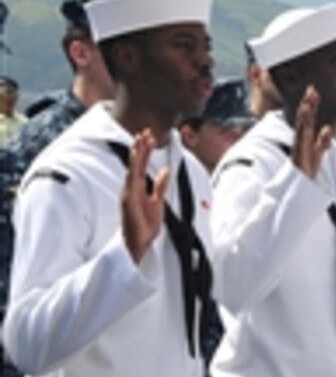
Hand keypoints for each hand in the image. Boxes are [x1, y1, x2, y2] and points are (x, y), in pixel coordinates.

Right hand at [121, 130, 168, 262]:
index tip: (150, 137)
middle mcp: (132, 189)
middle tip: (144, 133)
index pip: (141, 165)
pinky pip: (131, 185)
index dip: (145, 151)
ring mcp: (128, 195)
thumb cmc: (145, 225)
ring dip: (136, 157)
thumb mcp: (159, 202)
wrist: (139, 243)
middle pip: (136, 164)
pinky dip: (133, 174)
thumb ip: (161, 186)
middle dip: (139, 148)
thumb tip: (166, 170)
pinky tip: (136, 165)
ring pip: (132, 170)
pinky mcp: (128, 203)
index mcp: (139, 188)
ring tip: (139, 142)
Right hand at [292, 85, 332, 178]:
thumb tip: (327, 129)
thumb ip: (322, 141)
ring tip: (309, 106)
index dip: (309, 105)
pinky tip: (326, 131)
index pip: (306, 119)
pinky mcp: (303, 164)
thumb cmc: (308, 172)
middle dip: (307, 107)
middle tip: (311, 91)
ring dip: (305, 119)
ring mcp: (300, 154)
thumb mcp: (317, 154)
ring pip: (302, 133)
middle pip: (303, 122)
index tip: (313, 90)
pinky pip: (310, 152)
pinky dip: (319, 142)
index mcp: (304, 141)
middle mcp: (301, 145)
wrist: (298, 192)